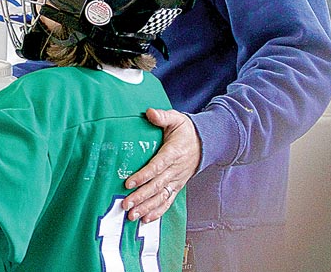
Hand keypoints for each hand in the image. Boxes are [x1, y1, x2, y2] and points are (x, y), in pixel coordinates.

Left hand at [122, 108, 200, 222]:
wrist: (205, 142)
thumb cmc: (186, 131)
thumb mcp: (176, 119)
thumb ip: (162, 116)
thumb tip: (149, 112)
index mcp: (174, 152)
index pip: (157, 166)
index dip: (143, 175)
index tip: (129, 182)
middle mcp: (176, 169)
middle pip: (157, 185)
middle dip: (141, 196)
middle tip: (126, 204)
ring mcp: (177, 180)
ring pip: (162, 197)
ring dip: (147, 207)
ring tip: (132, 215)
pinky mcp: (177, 186)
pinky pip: (168, 201)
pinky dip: (158, 211)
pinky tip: (146, 218)